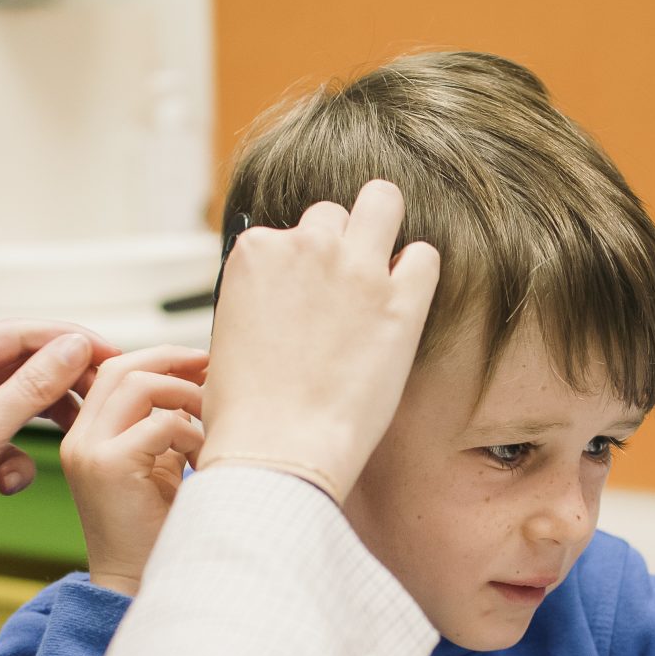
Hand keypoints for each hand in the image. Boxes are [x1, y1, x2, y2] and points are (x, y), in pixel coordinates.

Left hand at [0, 321, 117, 608]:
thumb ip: (32, 387)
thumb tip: (73, 347)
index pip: (13, 334)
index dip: (65, 340)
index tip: (109, 352)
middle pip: (18, 367)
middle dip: (58, 384)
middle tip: (101, 396)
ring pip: (15, 406)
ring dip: (41, 424)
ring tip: (71, 436)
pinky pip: (4, 441)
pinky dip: (16, 462)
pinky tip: (8, 483)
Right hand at [62, 346, 208, 596]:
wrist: (137, 583)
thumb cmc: (154, 529)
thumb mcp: (159, 464)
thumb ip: (165, 424)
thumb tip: (196, 383)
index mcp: (86, 436)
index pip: (114, 371)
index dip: (159, 357)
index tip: (200, 361)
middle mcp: (79, 440)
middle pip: (123, 368)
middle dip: (173, 359)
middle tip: (213, 368)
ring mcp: (89, 452)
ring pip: (138, 385)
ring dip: (185, 395)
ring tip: (211, 421)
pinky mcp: (109, 467)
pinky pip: (159, 425)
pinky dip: (191, 434)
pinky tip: (203, 459)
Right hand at [199, 179, 439, 501]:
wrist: (278, 451)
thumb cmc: (246, 411)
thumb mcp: (229, 333)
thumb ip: (260, 296)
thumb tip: (286, 297)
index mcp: (255, 252)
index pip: (287, 234)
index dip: (298, 268)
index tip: (303, 300)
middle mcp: (305, 246)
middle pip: (332, 215)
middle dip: (338, 244)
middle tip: (343, 288)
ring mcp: (356, 270)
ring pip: (382, 203)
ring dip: (382, 231)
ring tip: (381, 275)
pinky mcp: (401, 302)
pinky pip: (425, 256)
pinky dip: (417, 273)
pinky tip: (406, 301)